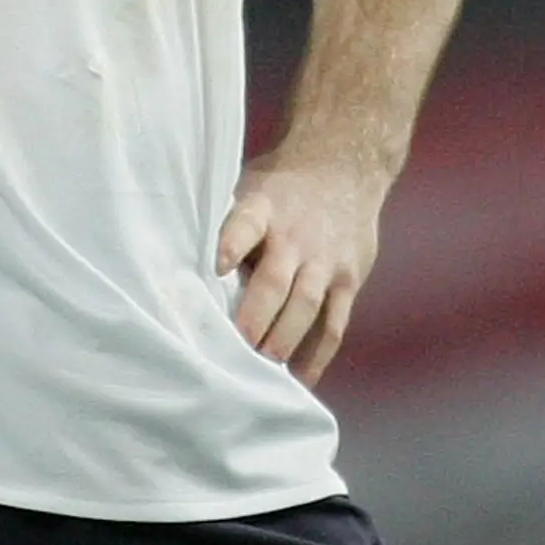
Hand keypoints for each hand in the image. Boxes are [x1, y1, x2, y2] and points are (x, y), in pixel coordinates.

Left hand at [215, 149, 389, 383]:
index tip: (218, 267)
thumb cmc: (281, 189)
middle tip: (235, 349)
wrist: (344, 166)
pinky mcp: (348, 281)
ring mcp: (325, 261)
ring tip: (262, 368)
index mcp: (263, 209)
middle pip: (275, 282)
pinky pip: (334, 324)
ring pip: (305, 308)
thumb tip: (196, 276)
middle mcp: (296, 237)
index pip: (245, 225)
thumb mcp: (250, 189)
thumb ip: (229, 228)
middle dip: (255, 318)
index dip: (232, 245)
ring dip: (283, 341)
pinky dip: (317, 355)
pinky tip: (298, 378)